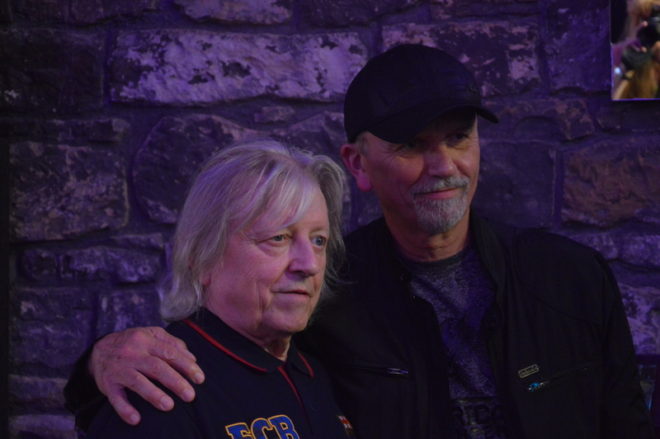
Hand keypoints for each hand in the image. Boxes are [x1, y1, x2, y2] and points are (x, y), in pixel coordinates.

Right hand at [89, 327, 204, 424]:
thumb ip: (172, 344)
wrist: (99, 350)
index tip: (200, 379)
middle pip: (157, 367)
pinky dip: (125, 409)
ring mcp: (119, 368)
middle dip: (176, 381)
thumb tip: (192, 358)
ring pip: (137, 381)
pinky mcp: (107, 383)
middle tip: (190, 395)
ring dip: (154, 394)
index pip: (170, 353)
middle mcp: (132, 352)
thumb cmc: (133, 343)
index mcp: (146, 339)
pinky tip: (136, 419)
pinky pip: (116, 397)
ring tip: (169, 406)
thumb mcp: (151, 336)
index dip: (187, 366)